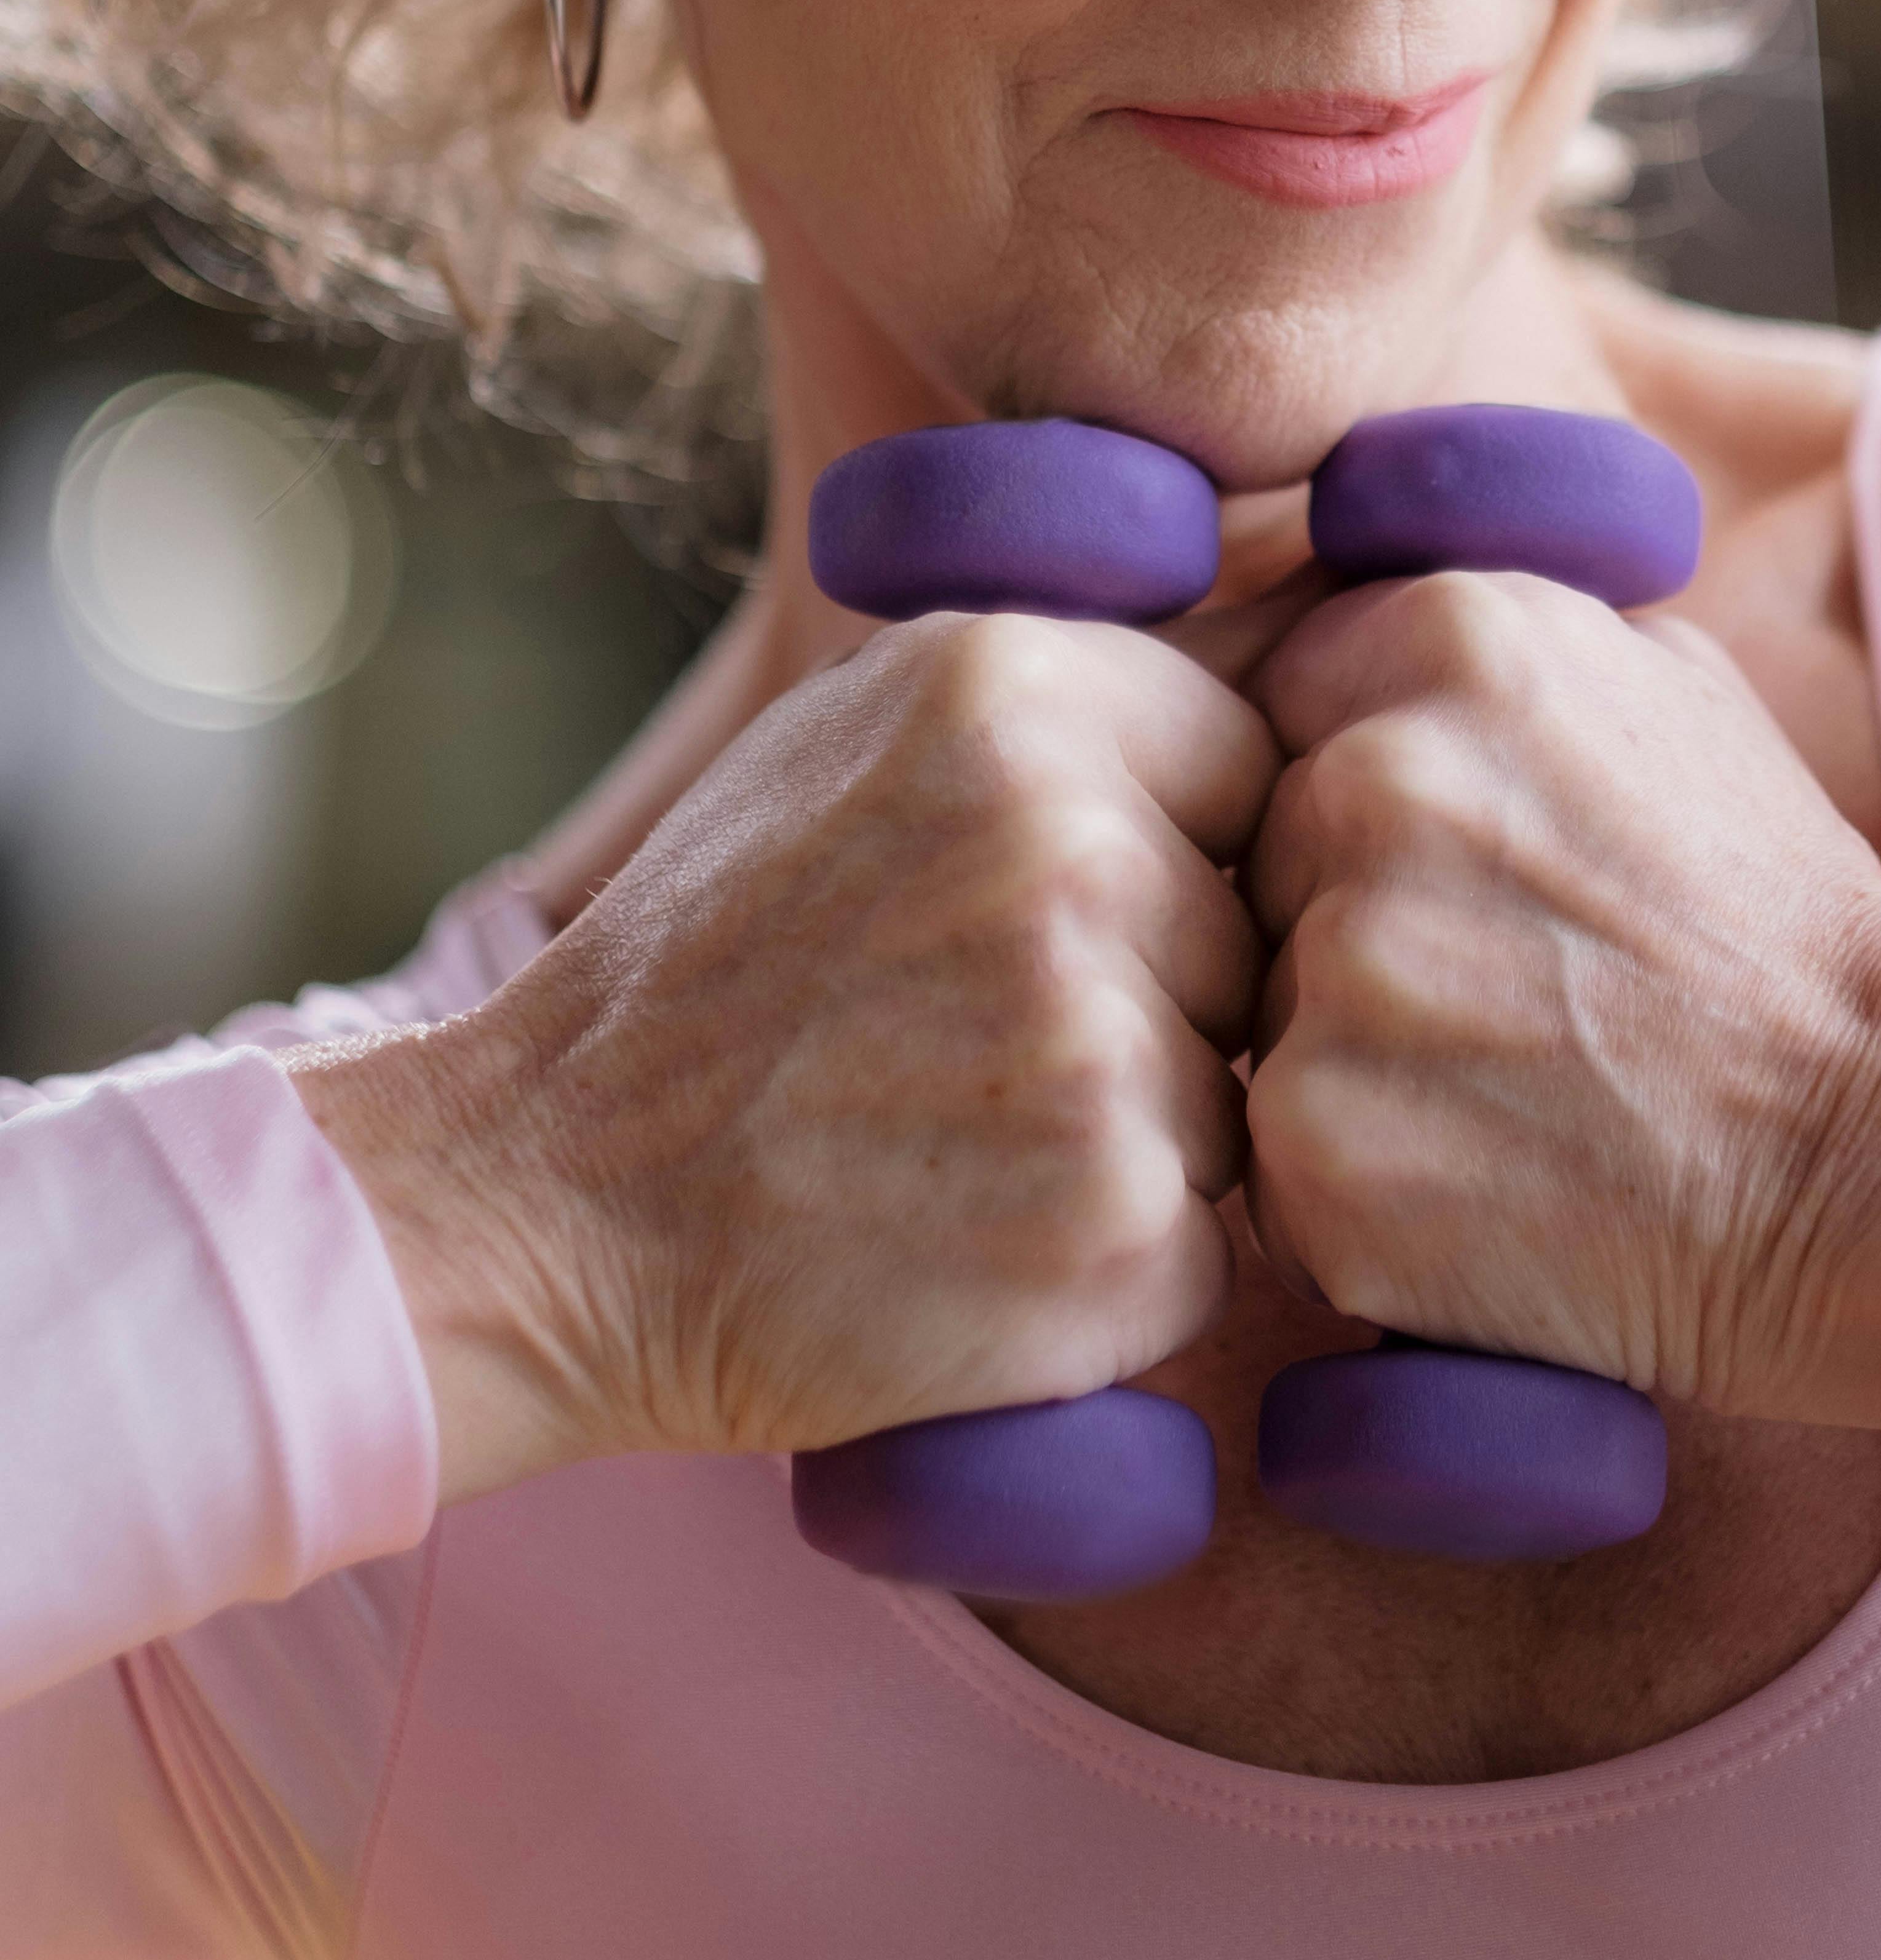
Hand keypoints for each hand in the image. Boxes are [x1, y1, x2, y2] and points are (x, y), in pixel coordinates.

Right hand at [295, 614, 1278, 1496]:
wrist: (546, 1200)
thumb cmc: (709, 967)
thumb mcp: (850, 739)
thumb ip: (1048, 708)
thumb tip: (1256, 714)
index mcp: (1013, 686)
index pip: (1247, 767)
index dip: (1174, 857)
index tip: (1059, 920)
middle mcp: (1073, 843)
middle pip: (1248, 936)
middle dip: (1158, 1002)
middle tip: (972, 1047)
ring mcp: (1099, 1041)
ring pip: (1230, 1097)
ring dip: (1133, 1140)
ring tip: (953, 1142)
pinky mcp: (1114, 1227)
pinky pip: (1202, 1248)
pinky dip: (1107, 1273)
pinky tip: (965, 1249)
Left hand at [1243, 573, 1880, 1449]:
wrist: (1880, 1156)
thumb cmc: (1780, 931)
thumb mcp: (1677, 691)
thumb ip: (1508, 635)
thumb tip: (1361, 601)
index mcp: (1452, 634)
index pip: (1286, 694)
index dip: (1347, 792)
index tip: (1444, 869)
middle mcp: (1374, 778)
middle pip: (1262, 850)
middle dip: (1338, 920)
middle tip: (1490, 995)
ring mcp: (1337, 961)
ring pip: (1259, 1002)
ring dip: (1345, 1054)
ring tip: (1496, 1092)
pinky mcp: (1317, 1137)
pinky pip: (1270, 1150)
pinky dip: (1349, 1181)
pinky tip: (1478, 1185)